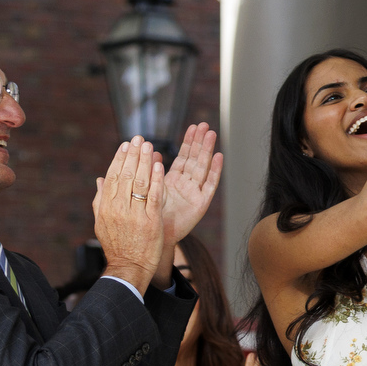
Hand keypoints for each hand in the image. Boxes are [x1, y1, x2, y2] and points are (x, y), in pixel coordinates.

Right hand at [93, 140, 167, 290]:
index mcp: (106, 207)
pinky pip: (153, 196)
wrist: (128, 268)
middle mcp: (118, 209)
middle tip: (139, 138)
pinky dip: (156, 179)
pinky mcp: (150, 221)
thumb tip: (99, 179)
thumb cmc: (117, 246)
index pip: (112, 177)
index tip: (126, 145)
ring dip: (144, 161)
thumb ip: (100, 200)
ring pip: (139, 182)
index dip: (119, 159)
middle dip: (133, 155)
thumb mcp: (102, 223)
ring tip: (149, 145)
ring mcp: (134, 214)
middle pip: (125, 176)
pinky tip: (159, 165)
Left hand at [160, 123, 223, 245]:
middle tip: (204, 125)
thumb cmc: (148, 217)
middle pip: (195, 159)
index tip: (193, 127)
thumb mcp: (148, 189)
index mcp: (173, 181)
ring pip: (202, 167)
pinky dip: (214, 171)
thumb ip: (151, 170)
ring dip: (207, 151)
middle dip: (199, 142)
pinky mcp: (200, 204)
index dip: (188, 142)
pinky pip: (209, 185)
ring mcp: (194, 193)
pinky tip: (218, 157)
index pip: (183, 157)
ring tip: (211, 134)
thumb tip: (150, 150)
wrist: (152, 240)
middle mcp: (186, 185)